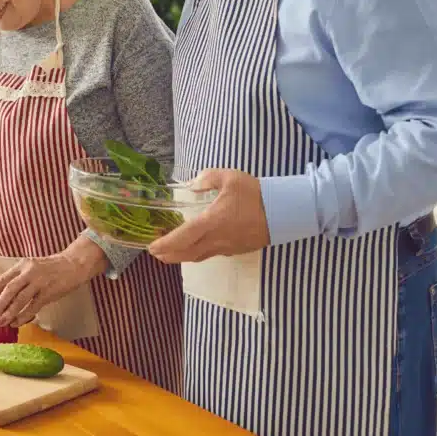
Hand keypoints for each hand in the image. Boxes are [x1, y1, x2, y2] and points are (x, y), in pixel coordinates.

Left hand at [0, 239, 105, 327]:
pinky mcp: (49, 292)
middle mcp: (28, 272)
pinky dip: (23, 316)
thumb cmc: (51, 268)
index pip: (2, 279)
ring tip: (1, 322)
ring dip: (9, 312)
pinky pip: (33, 306)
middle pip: (9, 289)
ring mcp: (39, 282)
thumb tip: (3, 295)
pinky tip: (17, 322)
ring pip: (20, 299)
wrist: (73, 264)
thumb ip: (19, 278)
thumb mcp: (32, 267)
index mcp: (22, 265)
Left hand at [147, 168, 269, 262]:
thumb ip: (207, 178)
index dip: (165, 244)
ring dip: (182, 256)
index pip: (182, 238)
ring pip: (199, 256)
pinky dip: (198, 254)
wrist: (285, 212)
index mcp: (211, 222)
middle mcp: (216, 239)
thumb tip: (192, 184)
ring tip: (170, 253)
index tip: (151, 247)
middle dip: (168, 255)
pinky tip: (195, 248)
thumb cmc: (256, 194)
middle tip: (155, 253)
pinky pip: (211, 254)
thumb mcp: (230, 178)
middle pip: (186, 254)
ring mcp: (227, 247)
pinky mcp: (237, 250)